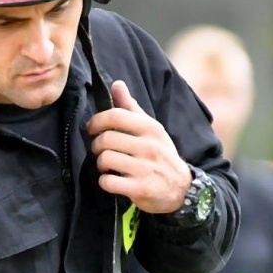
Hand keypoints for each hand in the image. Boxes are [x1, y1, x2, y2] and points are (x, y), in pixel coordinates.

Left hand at [86, 81, 192, 213]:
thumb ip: (131, 108)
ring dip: (100, 164)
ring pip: (105, 159)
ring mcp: (145, 169)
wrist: (181, 188)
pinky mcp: (140, 189)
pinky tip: (111, 180)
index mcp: (150, 128)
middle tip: (100, 151)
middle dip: (96, 146)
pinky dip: (104, 182)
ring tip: (107, 166)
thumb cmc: (160, 155)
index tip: (92, 128)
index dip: (97, 121)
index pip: (116, 116)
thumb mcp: (151, 129)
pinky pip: (108, 181)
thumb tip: (117, 84)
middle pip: (106, 139)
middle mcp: (149, 147)